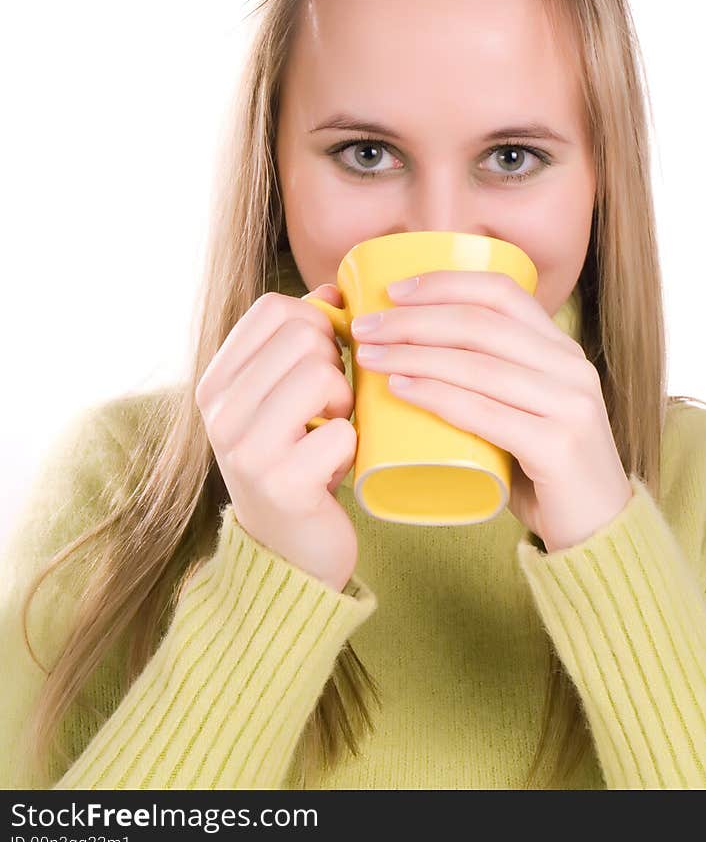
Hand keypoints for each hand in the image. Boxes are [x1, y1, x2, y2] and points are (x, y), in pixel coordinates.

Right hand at [195, 284, 358, 592]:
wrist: (290, 552)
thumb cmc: (297, 461)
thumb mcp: (286, 397)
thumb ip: (301, 343)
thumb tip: (333, 288)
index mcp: (216, 383)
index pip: (273, 309)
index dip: (316, 323)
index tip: (324, 359)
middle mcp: (219, 413)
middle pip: (303, 336)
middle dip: (334, 365)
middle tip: (331, 406)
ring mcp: (246, 449)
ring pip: (321, 375)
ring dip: (344, 403)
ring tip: (333, 431)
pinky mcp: (282, 484)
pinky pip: (344, 431)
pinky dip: (353, 447)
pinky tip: (335, 468)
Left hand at [351, 270, 633, 552]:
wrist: (599, 532)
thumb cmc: (544, 471)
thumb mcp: (525, 411)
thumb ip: (489, 382)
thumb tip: (409, 355)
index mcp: (561, 349)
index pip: (501, 292)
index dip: (444, 283)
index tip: (392, 291)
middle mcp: (571, 367)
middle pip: (480, 324)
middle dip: (413, 320)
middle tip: (365, 328)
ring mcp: (570, 406)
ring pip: (477, 365)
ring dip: (413, 355)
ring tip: (370, 357)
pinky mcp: (558, 447)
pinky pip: (485, 412)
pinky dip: (437, 396)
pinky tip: (401, 389)